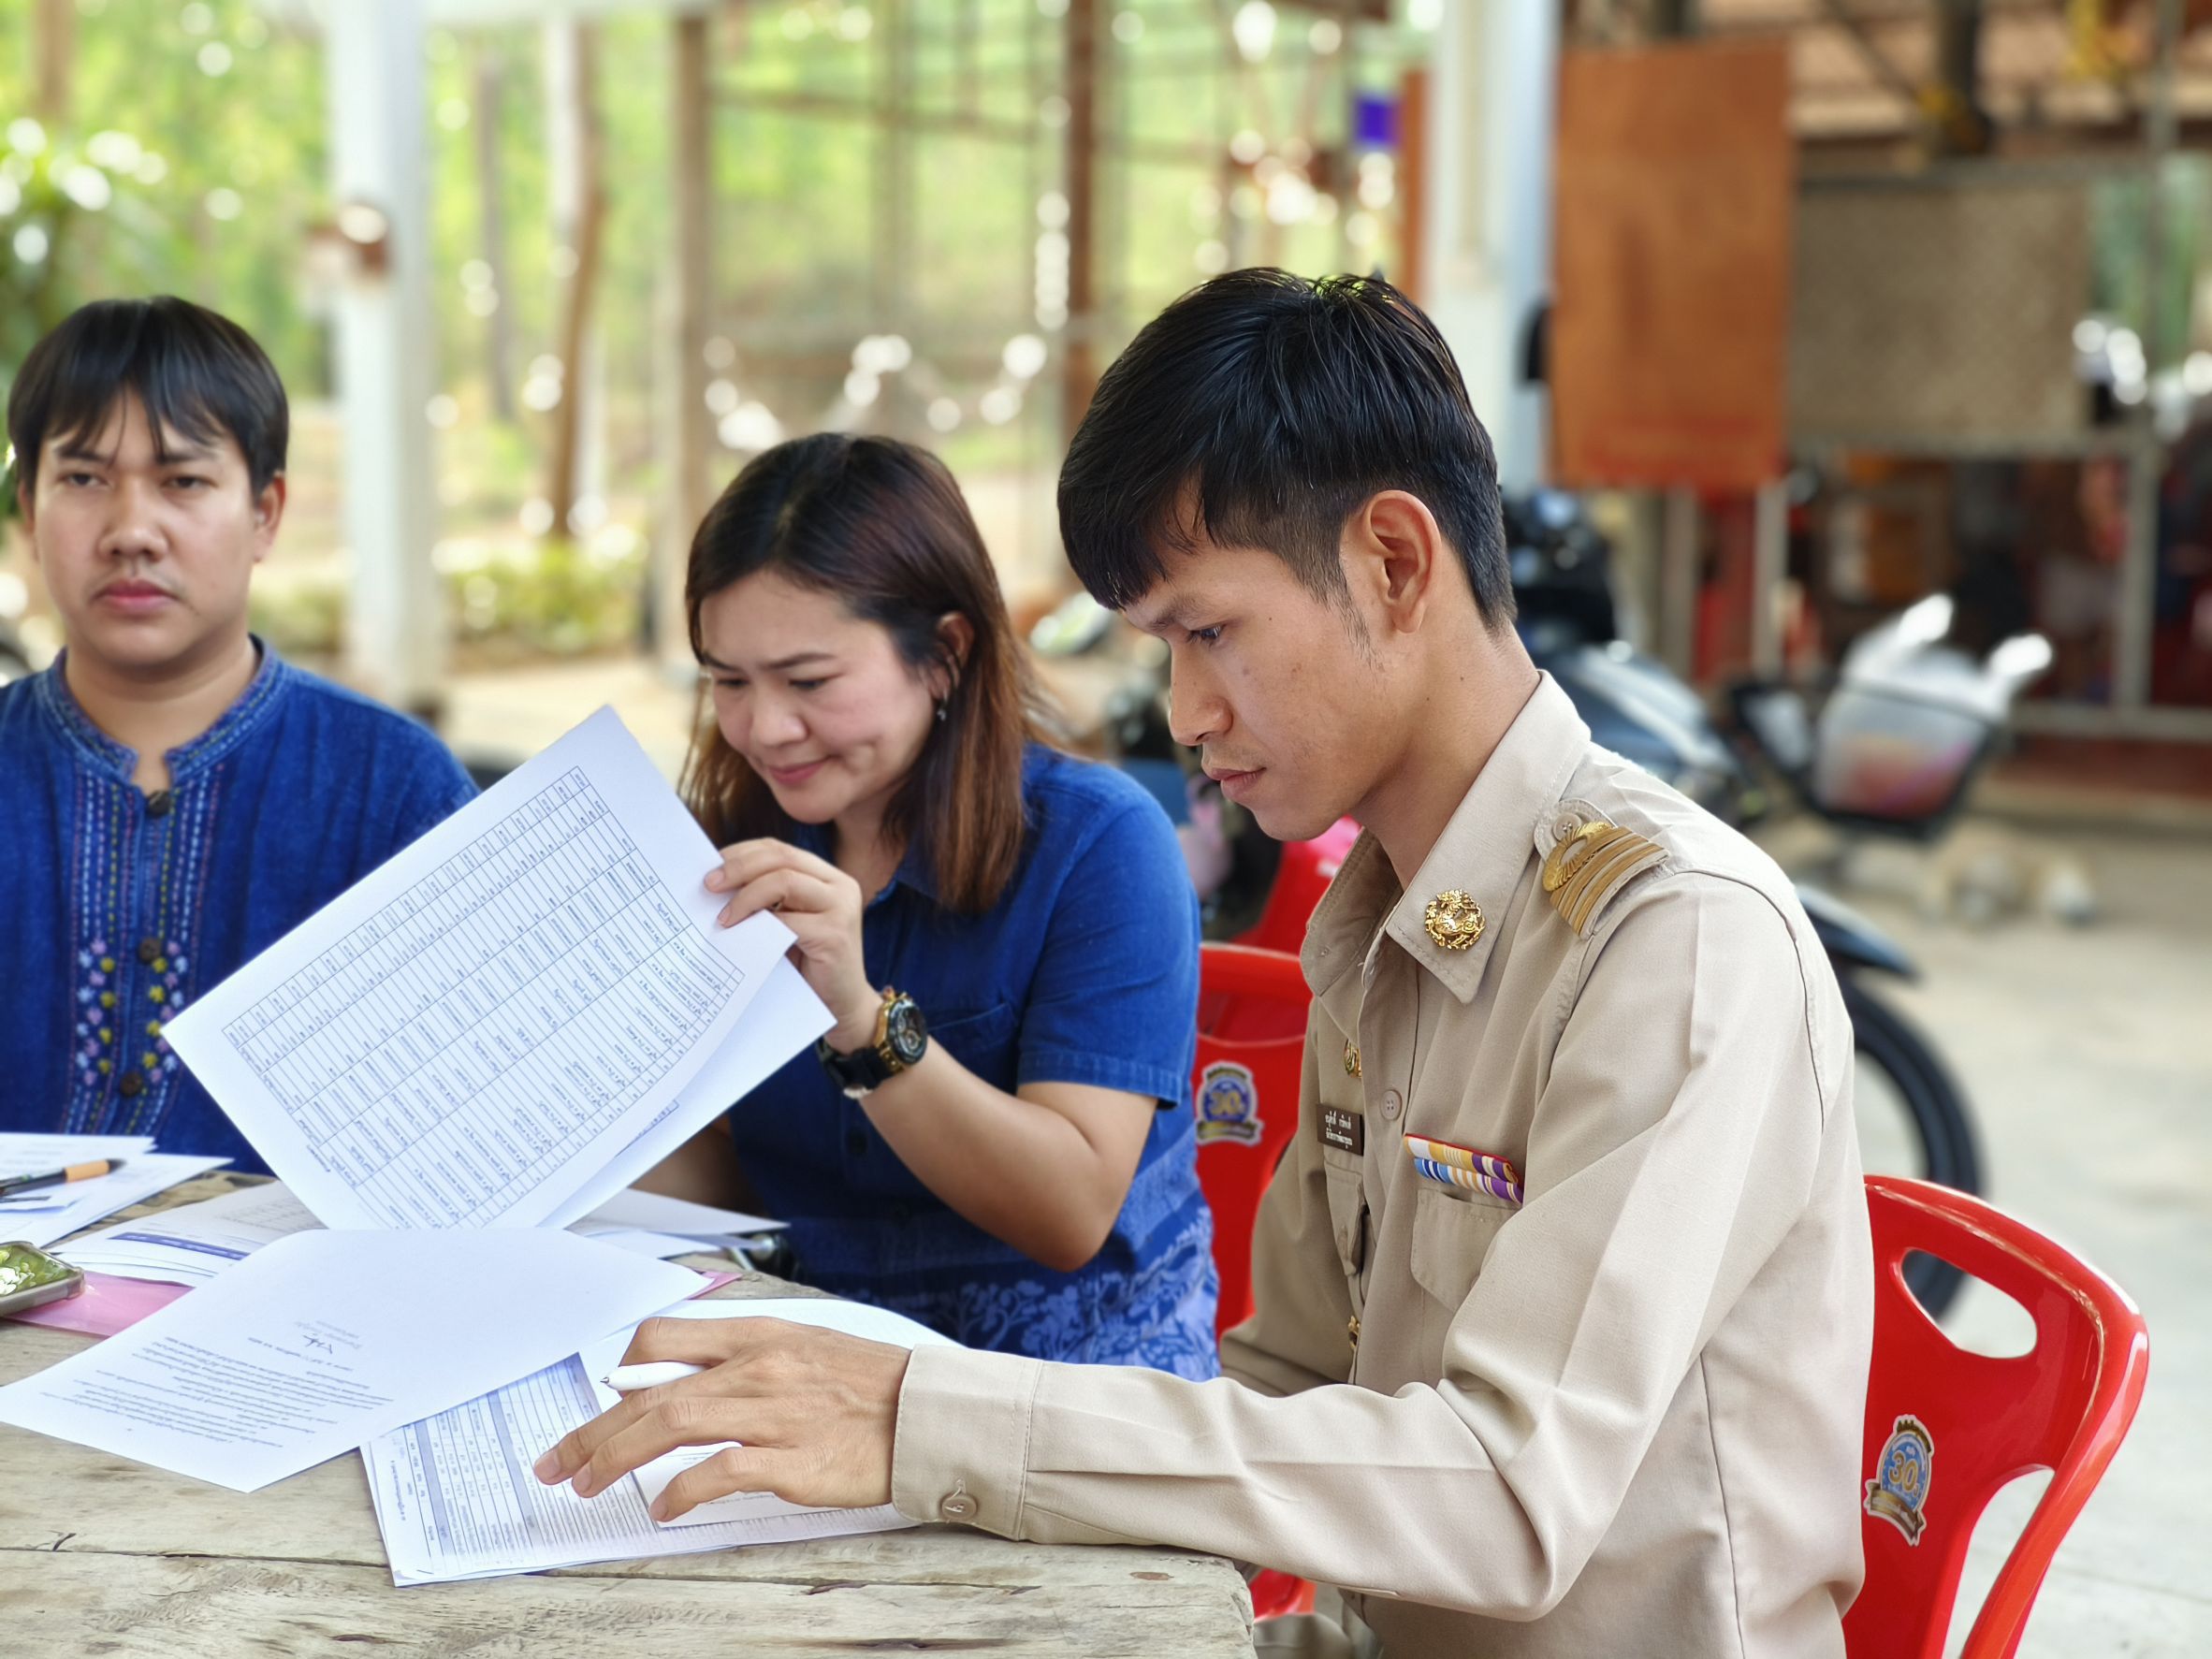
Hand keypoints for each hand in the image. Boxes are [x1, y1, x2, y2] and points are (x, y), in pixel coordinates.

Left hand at [532, 1316, 910, 1520]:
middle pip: (650, 1393)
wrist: (928, 1413)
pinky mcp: (791, 1461)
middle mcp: (756, 1369)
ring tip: (588, 1485)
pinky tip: (662, 1510)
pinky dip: (681, 1491)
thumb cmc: (869, 1386)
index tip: (600, 1401)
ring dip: (616, 1457)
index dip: (620, 1370)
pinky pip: (718, 1473)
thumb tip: (684, 1380)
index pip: (664, 1339)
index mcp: (758, 1335)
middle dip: (592, 1430)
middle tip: (558, 1462)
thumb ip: (745, 1360)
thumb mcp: (803, 1349)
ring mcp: (772, 1414)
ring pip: (670, 1425)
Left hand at [706, 839, 876, 1048]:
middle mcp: (840, 885)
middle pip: (781, 858)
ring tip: (723, 917)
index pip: (780, 850)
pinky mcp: (835, 934)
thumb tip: (716, 882)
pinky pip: (788, 919)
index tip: (711, 865)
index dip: (743, 853)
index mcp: (827, 876)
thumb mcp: (786, 922)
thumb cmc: (807, 964)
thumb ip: (765, 900)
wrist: (841, 1005)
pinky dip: (760, 924)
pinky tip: (741, 934)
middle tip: (709, 884)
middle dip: (739, 867)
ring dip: (746, 896)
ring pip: (784, 881)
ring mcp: (842, 907)